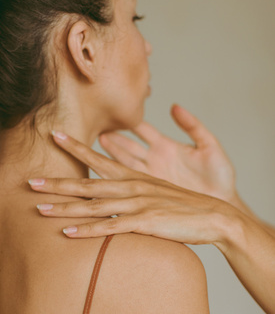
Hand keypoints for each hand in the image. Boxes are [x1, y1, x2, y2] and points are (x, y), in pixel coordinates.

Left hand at [29, 130, 229, 241]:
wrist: (213, 216)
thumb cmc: (181, 207)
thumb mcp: (154, 193)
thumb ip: (131, 192)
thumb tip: (111, 196)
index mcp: (132, 177)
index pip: (98, 159)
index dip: (75, 147)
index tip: (53, 136)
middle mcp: (131, 187)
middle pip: (86, 183)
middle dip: (57, 183)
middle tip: (30, 181)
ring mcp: (137, 205)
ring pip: (93, 205)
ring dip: (64, 208)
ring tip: (39, 208)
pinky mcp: (145, 223)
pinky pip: (110, 228)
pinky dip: (88, 230)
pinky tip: (68, 233)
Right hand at [98, 104, 236, 202]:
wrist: (224, 206)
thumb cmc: (220, 177)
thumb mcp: (209, 147)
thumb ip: (192, 126)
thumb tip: (174, 107)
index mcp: (166, 147)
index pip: (141, 130)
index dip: (127, 121)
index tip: (112, 111)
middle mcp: (154, 161)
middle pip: (126, 146)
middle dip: (110, 138)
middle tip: (92, 128)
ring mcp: (150, 177)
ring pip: (122, 164)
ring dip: (108, 156)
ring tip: (90, 147)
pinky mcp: (150, 193)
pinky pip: (128, 186)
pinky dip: (114, 181)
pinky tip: (99, 176)